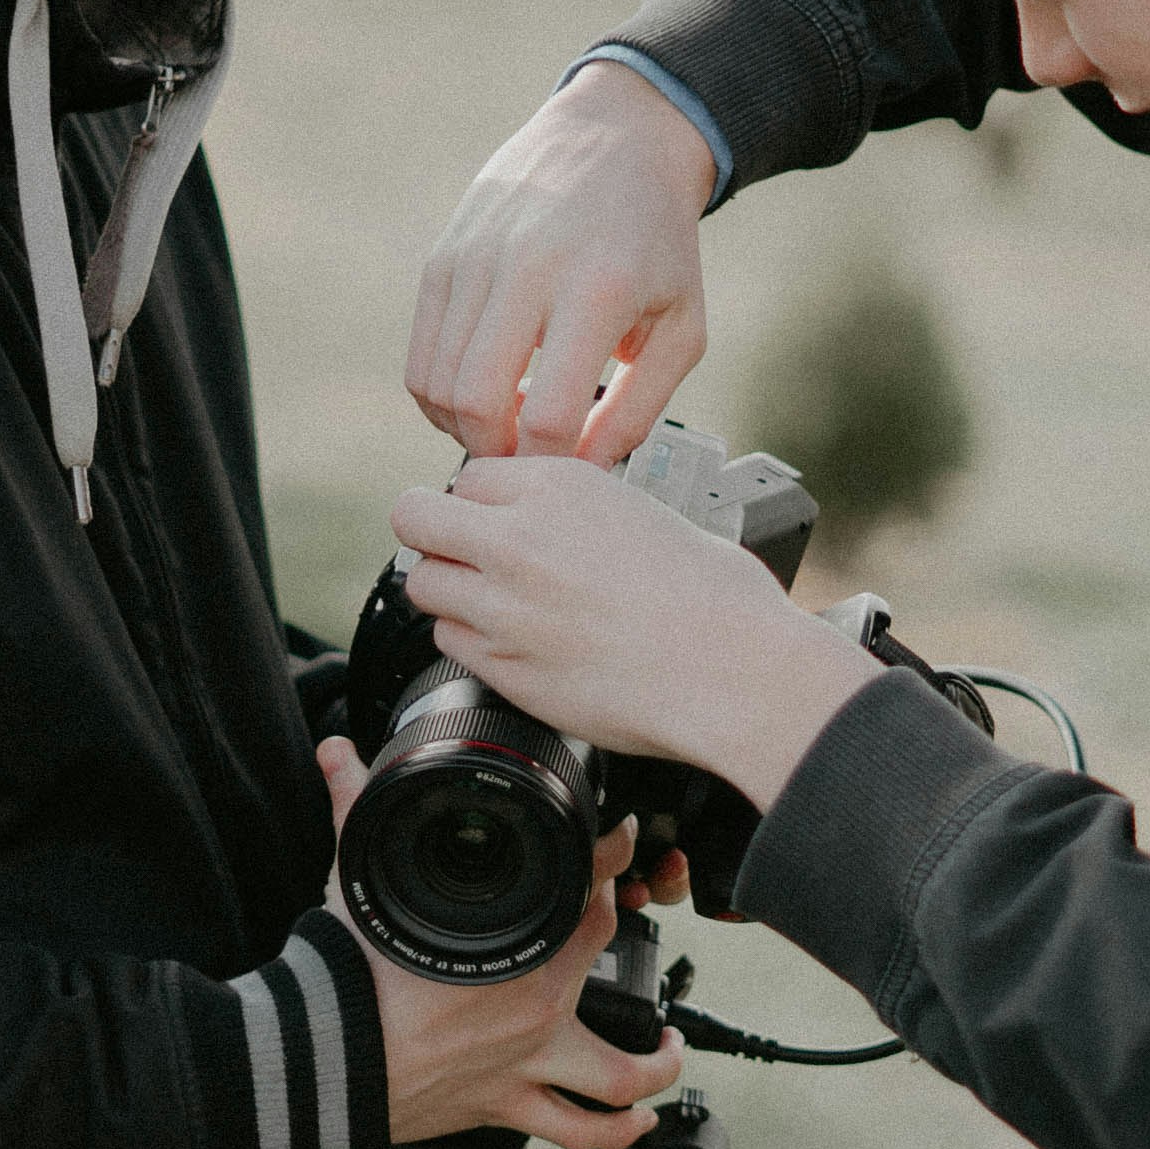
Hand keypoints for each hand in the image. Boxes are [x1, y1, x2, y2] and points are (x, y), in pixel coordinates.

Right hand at [319, 739, 684, 1148]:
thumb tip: (337, 756)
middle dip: (624, 926)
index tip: (618, 842)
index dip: (611, 859)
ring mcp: (526, 1064)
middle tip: (625, 911)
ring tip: (670, 1048)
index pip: (587, 890)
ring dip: (658, 1065)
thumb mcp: (354, 883)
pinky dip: (614, 1131)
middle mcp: (535, 1009)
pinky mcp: (506, 1107)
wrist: (319, 1064)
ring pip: (620, 1075)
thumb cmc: (340, 981)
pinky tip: (637, 1120)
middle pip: (610, 956)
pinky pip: (576, 1131)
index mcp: (513, 951)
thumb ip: (351, 810)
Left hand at [389, 457, 880, 808]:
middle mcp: (519, 539)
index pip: (469, 476)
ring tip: (495, 605)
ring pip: (424, 584)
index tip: (498, 521)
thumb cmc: (718, 601)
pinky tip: (517, 646)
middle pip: (414, 517)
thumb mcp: (649, 516)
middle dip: (433, 532)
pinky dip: (472, 643)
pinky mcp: (503, 667)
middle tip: (461, 553)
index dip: (482, 501)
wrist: (735, 672)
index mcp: (560, 488)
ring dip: (450, 592)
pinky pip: (451, 642)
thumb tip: (564, 527)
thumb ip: (583, 515)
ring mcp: (502, 606)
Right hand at [409, 60, 716, 461]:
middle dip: (496, 455)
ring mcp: (475, 260)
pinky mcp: (443, 257)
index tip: (566, 472)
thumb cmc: (657, 244)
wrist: (615, 140)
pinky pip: (420, 355)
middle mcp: (527, 270)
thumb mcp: (682, 327)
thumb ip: (639, 409)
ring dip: (463, 428)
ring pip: (435, 385)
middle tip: (525, 459)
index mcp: (598, 290)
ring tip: (506, 428)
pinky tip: (481, 395)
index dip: (552, 464)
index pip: (550, 414)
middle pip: (476, 405)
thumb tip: (583, 469)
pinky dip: (440, 395)